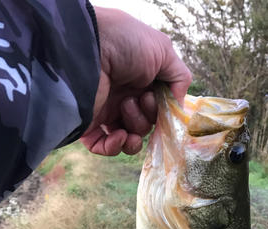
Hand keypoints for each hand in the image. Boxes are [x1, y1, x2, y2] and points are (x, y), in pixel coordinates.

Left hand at [80, 7, 191, 156]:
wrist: (88, 46)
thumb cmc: (125, 42)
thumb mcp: (163, 51)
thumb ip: (179, 79)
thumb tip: (178, 108)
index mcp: (140, 81)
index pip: (157, 108)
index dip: (162, 109)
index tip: (157, 98)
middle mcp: (123, 96)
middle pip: (146, 124)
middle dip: (147, 117)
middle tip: (139, 99)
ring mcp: (106, 112)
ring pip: (129, 138)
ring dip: (135, 131)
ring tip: (125, 108)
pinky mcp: (88, 124)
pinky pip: (105, 147)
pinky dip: (116, 147)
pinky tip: (120, 136)